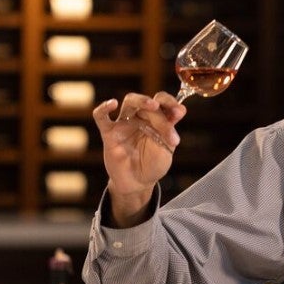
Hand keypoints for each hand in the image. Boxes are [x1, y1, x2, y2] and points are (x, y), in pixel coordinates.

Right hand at [92, 92, 185, 226]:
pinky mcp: (109, 134)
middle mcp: (141, 117)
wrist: (138, 183)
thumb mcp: (166, 148)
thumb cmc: (153, 164)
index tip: (180, 112)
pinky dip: (104, 109)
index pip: (162, 101)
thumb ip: (170, 130)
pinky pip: (101, 117)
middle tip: (171, 117)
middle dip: (161, 112)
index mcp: (156, 119)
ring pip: (130, 102)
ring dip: (142, 100)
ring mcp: (124, 124)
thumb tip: (182, 109)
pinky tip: (112, 104)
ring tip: (152, 105)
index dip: (171, 103)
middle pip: (148, 103)